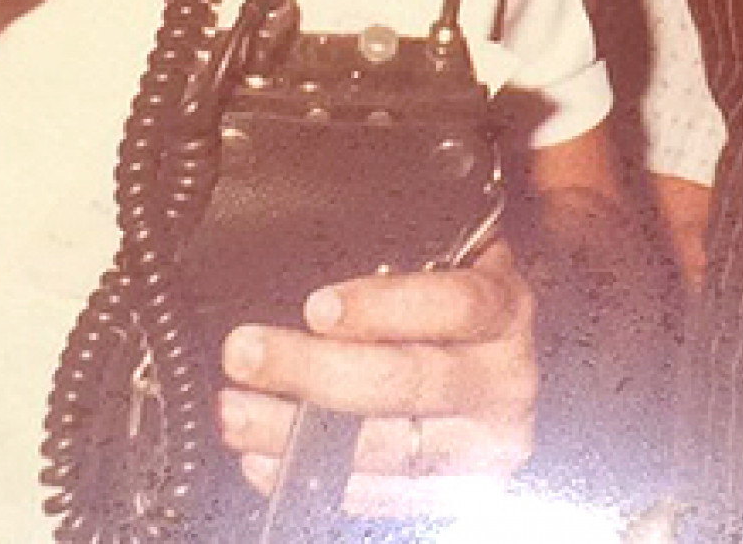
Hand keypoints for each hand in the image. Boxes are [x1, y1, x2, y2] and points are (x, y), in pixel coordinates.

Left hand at [215, 239, 538, 516]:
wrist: (493, 367)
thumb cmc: (449, 299)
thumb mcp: (441, 257)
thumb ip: (397, 252)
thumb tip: (304, 244)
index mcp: (503, 309)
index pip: (453, 305)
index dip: (384, 306)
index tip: (315, 307)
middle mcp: (505, 381)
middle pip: (410, 381)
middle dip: (316, 370)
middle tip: (247, 353)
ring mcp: (483, 446)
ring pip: (385, 447)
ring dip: (297, 434)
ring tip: (238, 411)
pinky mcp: (455, 495)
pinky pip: (379, 498)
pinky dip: (314, 482)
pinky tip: (264, 459)